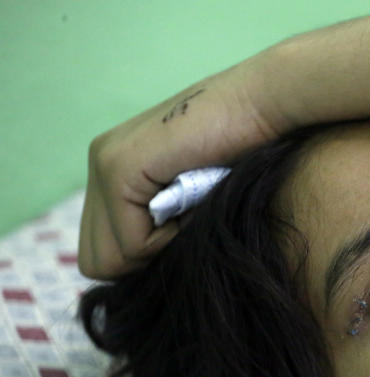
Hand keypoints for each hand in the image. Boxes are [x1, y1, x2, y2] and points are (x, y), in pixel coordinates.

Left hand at [78, 60, 281, 278]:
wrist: (264, 103)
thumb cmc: (249, 148)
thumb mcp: (198, 193)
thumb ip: (166, 219)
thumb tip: (151, 273)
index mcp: (113, 167)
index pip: (103, 250)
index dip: (147, 259)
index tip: (186, 226)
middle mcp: (99, 162)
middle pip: (97, 261)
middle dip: (146, 261)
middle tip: (186, 225)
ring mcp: (104, 163)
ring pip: (109, 259)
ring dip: (158, 251)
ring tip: (191, 212)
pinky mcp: (119, 168)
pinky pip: (132, 244)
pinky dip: (169, 238)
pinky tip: (195, 203)